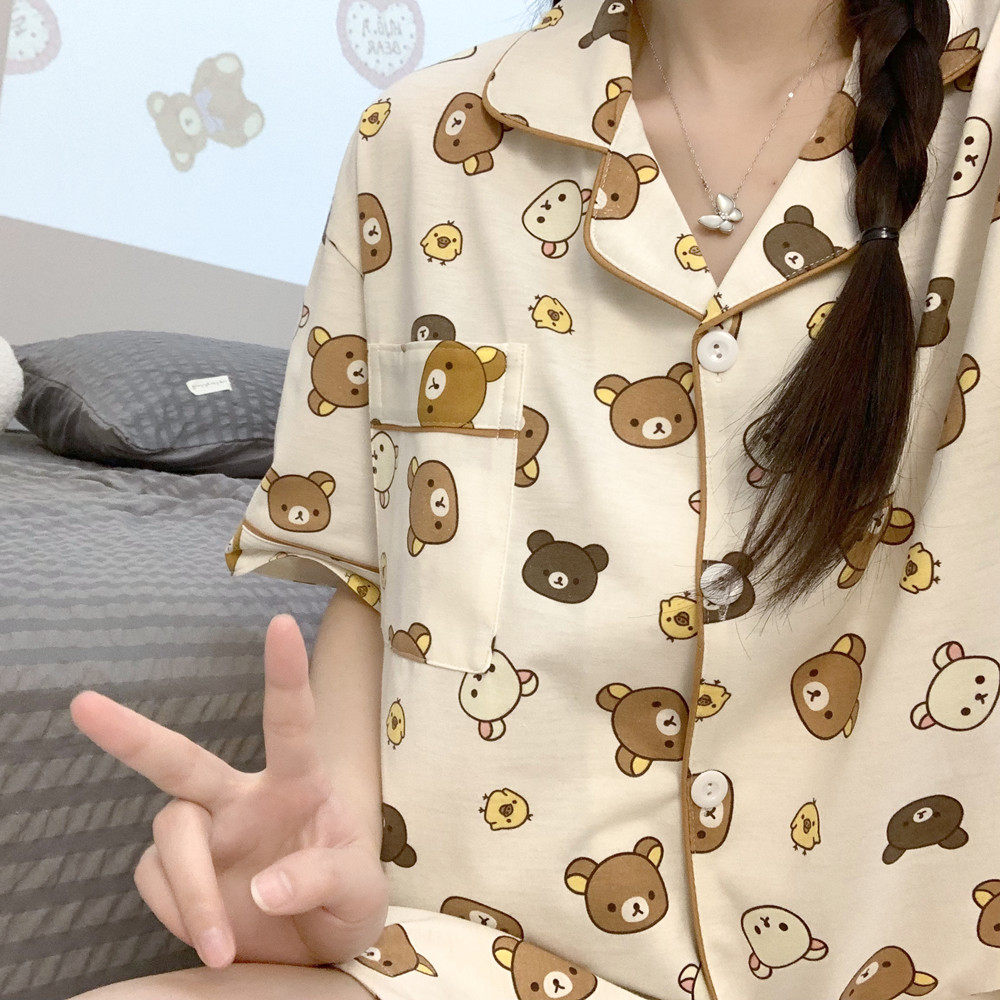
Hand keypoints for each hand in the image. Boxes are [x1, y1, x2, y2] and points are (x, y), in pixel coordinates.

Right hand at [68, 613, 388, 968]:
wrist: (315, 952)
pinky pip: (156, 883)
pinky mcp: (175, 873)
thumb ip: (322, 880)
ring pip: (169, 836)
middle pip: (180, 759)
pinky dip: (181, 914)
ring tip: (223, 946)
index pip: (290, 722)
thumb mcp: (357, 893)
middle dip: (132, 733)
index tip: (282, 623)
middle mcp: (241, 798)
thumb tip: (265, 888)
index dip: (284, 673)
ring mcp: (205, 833)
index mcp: (298, 784)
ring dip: (191, 893)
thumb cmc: (344, 903)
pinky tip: (214, 937)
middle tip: (83, 704)